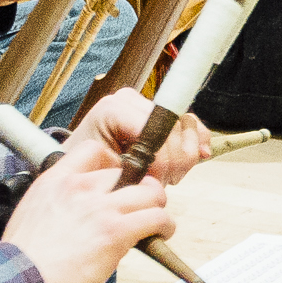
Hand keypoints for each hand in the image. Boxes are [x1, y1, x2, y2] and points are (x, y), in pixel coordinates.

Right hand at [1, 134, 177, 282]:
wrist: (19, 282)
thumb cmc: (23, 260)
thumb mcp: (32, 214)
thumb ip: (58, 203)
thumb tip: (79, 212)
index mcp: (56, 180)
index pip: (94, 150)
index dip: (112, 162)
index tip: (118, 179)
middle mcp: (80, 188)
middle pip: (128, 172)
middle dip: (137, 190)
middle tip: (138, 207)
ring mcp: (100, 208)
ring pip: (150, 193)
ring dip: (157, 206)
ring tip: (156, 221)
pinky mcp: (116, 232)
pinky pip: (156, 217)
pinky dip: (165, 226)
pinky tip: (161, 234)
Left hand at [70, 85, 209, 186]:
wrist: (84, 167)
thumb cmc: (91, 171)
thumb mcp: (106, 173)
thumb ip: (132, 170)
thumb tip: (158, 176)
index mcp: (113, 108)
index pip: (156, 128)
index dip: (162, 158)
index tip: (153, 180)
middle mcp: (132, 100)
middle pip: (175, 127)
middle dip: (173, 161)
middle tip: (159, 182)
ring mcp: (149, 105)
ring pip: (188, 127)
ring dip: (183, 158)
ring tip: (165, 175)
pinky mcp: (165, 115)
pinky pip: (194, 126)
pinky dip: (197, 144)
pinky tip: (192, 159)